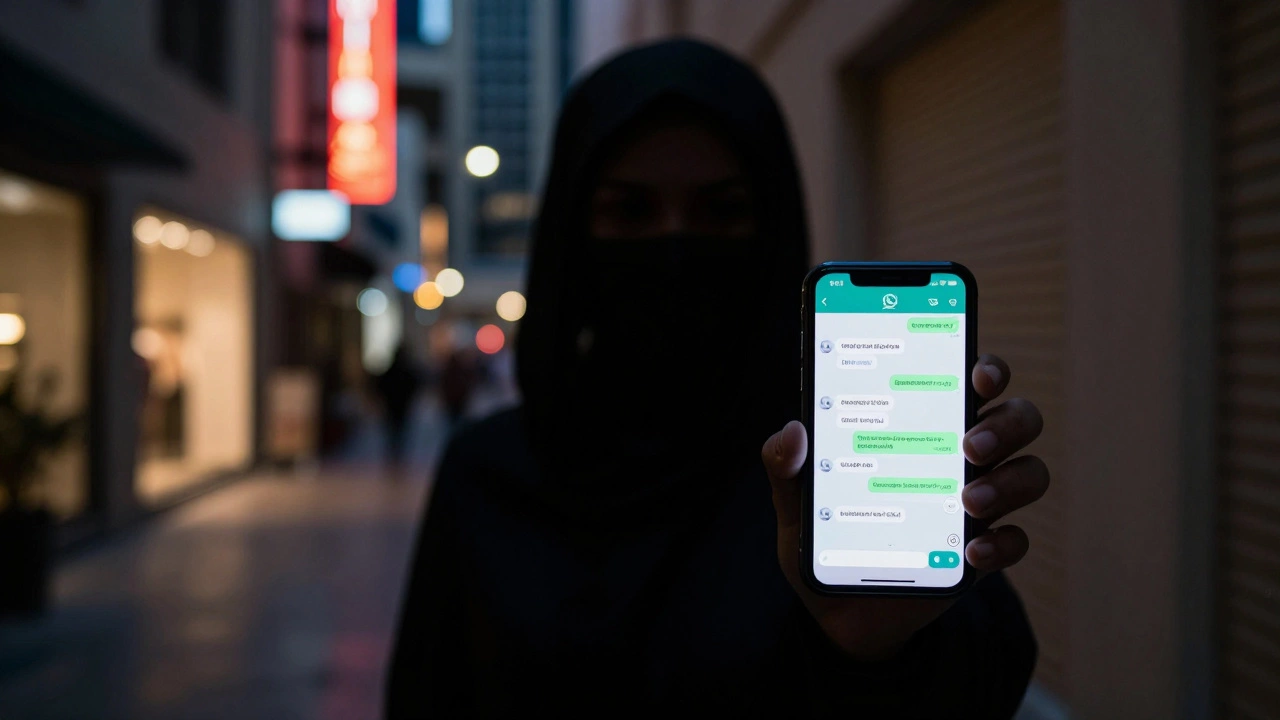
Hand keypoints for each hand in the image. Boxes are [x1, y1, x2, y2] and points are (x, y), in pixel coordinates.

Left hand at [763, 354, 1047, 659]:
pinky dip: (1002, 543)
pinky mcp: (983, 553)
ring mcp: (978, 504)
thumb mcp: (797, 503)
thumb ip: (787, 468)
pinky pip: (1016, 540)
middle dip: (1006, 424)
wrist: (837, 613)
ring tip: (968, 501)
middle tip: (969, 445)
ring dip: (1009, 482)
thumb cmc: (827, 538)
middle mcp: (961, 457)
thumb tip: (792, 433)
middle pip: (1017, 420)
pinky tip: (972, 552)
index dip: (987, 369)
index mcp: (923, 426)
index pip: (971, 381)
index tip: (977, 374)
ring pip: (1030, 474)